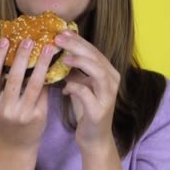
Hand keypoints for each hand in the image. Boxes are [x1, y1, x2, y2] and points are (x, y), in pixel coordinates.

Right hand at [0, 37, 55, 150]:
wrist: (16, 145)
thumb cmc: (8, 118)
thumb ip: (4, 84)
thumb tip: (18, 54)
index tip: (4, 40)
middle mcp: (5, 109)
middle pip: (14, 79)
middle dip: (22, 57)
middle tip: (28, 40)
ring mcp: (22, 114)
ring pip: (34, 85)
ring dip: (41, 64)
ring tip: (47, 49)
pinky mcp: (38, 117)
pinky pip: (44, 93)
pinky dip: (48, 78)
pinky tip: (54, 64)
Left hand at [54, 31, 120, 150]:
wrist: (94, 138)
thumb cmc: (86, 109)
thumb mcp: (80, 85)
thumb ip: (74, 71)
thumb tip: (57, 53)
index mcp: (107, 72)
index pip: (93, 50)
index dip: (78, 40)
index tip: (61, 32)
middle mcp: (111, 81)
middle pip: (96, 57)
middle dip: (77, 46)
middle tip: (58, 38)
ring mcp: (107, 95)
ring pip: (97, 71)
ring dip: (79, 62)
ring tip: (63, 57)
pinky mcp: (99, 110)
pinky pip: (87, 94)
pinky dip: (75, 87)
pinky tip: (64, 87)